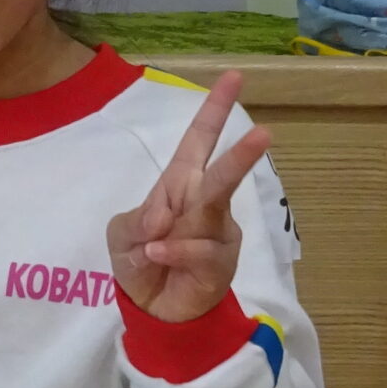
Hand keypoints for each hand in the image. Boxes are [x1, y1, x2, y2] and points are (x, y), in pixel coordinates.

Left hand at [106, 71, 272, 322]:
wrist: (153, 310)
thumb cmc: (140, 260)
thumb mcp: (122, 235)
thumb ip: (136, 220)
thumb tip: (161, 220)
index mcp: (180, 185)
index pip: (198, 141)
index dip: (213, 111)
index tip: (233, 76)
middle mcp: (204, 204)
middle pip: (222, 173)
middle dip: (241, 155)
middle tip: (264, 134)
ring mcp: (217, 234)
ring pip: (213, 216)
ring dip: (188, 222)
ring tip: (159, 238)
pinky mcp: (219, 264)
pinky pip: (198, 252)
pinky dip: (172, 254)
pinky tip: (155, 257)